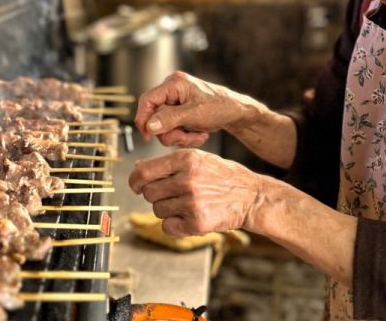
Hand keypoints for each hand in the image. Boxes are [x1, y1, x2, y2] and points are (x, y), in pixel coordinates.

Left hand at [128, 149, 262, 235]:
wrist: (250, 196)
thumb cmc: (222, 176)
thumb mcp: (198, 158)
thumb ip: (169, 163)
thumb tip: (138, 168)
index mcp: (186, 159)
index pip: (144, 172)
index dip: (135, 181)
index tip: (135, 186)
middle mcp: (188, 179)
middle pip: (149, 193)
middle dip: (155, 196)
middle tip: (171, 195)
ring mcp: (192, 202)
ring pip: (158, 210)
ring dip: (167, 210)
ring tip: (186, 204)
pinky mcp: (197, 223)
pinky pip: (167, 227)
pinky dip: (174, 225)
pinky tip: (188, 217)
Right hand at [134, 71, 252, 146]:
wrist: (236, 112)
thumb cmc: (220, 107)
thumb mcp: (195, 114)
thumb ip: (171, 119)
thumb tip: (149, 125)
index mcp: (174, 83)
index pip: (148, 100)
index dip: (144, 119)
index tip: (148, 137)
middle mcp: (171, 90)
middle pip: (155, 117)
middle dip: (171, 132)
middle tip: (186, 138)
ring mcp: (175, 101)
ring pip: (163, 126)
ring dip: (180, 136)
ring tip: (198, 136)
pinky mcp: (179, 111)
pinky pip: (172, 128)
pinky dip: (184, 135)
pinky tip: (199, 134)